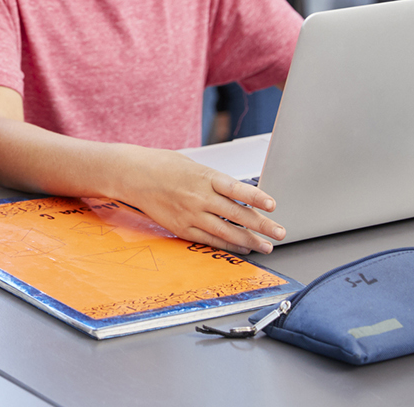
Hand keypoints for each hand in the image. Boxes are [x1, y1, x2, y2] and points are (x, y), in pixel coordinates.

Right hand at [116, 148, 285, 254]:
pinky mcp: (181, 227)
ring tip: (267, 246)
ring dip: (250, 240)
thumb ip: (216, 181)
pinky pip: (210, 239)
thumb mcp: (193, 165)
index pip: (236, 188)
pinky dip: (228, 245)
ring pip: (226, 231)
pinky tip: (242, 248)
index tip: (273, 205)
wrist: (133, 175)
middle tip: (281, 233)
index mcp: (203, 176)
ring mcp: (190, 214)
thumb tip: (241, 196)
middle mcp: (198, 196)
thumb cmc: (163, 165)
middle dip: (262, 226)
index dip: (256, 197)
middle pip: (237, 214)